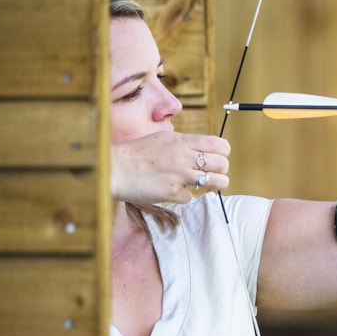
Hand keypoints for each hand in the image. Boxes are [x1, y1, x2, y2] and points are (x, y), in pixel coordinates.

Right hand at [111, 131, 230, 204]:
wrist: (113, 168)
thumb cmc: (137, 153)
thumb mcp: (163, 139)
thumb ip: (185, 143)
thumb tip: (205, 150)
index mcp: (182, 141)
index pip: (219, 145)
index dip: (223, 153)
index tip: (218, 158)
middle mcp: (183, 156)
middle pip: (222, 164)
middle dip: (222, 170)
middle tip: (214, 173)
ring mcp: (179, 175)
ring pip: (216, 182)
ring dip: (215, 185)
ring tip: (207, 184)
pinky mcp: (171, 193)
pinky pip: (190, 197)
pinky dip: (183, 196)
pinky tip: (172, 190)